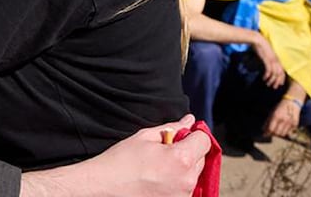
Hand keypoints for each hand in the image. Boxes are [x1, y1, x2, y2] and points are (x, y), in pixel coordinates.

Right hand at [20, 114, 207, 196]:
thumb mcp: (146, 137)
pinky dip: (177, 180)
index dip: (194, 134)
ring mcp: (182, 195)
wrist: (105, 185)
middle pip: (201, 158)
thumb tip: (189, 120)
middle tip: (164, 150)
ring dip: (183, 167)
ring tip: (159, 166)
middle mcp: (187, 180)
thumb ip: (172, 128)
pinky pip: (186, 187)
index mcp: (181, 158)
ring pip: (194, 173)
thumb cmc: (122, 160)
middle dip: (188, 150)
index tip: (181, 135)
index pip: (204, 140)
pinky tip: (159, 177)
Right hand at [251, 35, 285, 88]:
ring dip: (272, 80)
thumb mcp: (267, 54)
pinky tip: (264, 78)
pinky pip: (269, 70)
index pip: (282, 71)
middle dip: (277, 82)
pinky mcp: (267, 60)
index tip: (280, 84)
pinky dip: (267, 76)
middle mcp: (276, 60)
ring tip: (268, 84)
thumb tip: (268, 65)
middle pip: (280, 74)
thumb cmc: (261, 46)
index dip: (282, 78)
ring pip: (275, 73)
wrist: (258, 40)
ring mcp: (272, 60)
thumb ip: (269, 60)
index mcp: (277, 59)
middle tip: (274, 87)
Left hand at [264, 97, 299, 138]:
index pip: (271, 129)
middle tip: (272, 131)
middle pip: (277, 133)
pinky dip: (285, 131)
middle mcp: (283, 120)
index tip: (266, 133)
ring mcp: (290, 122)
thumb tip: (263, 131)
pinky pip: (289, 132)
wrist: (292, 102)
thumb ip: (267, 122)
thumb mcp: (272, 112)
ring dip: (280, 133)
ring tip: (279, 128)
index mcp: (276, 116)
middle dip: (273, 134)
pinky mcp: (295, 124)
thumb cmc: (280, 107)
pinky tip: (285, 126)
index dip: (268, 133)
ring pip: (283, 134)